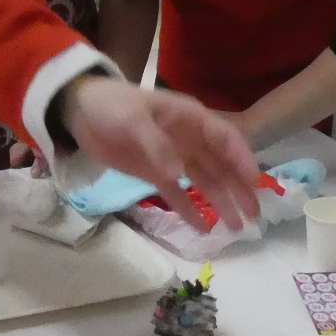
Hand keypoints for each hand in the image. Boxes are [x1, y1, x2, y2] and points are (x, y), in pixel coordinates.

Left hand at [57, 77, 260, 232]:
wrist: (80, 111)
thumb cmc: (111, 106)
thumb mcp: (132, 120)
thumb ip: (156, 146)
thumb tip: (178, 176)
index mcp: (191, 118)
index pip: (226, 139)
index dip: (243, 160)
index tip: (255, 184)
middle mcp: (189, 139)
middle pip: (222, 165)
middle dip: (239, 188)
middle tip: (255, 215)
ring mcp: (174, 157)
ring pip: (205, 181)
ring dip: (221, 202)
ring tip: (236, 228)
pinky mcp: (156, 173)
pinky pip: (178, 193)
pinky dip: (189, 210)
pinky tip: (202, 229)